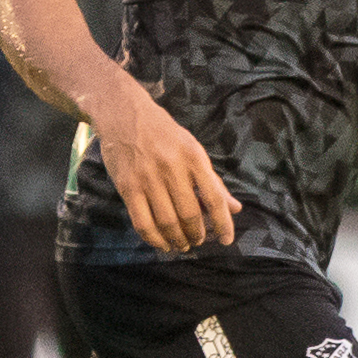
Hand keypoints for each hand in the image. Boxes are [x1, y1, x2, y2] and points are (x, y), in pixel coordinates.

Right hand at [93, 92, 240, 252]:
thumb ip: (212, 180)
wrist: (123, 113)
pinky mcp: (127, 186)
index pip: (214, 197)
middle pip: (190, 214)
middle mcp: (171, 167)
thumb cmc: (163, 133)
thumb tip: (234, 208)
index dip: (223, 223)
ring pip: (166, 222)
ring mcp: (147, 177)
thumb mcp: (192, 149)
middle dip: (196, 234)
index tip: (227, 240)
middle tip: (197, 241)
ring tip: (181, 244)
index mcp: (193, 156)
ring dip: (177, 240)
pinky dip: (154, 239)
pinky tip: (161, 243)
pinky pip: (142, 222)